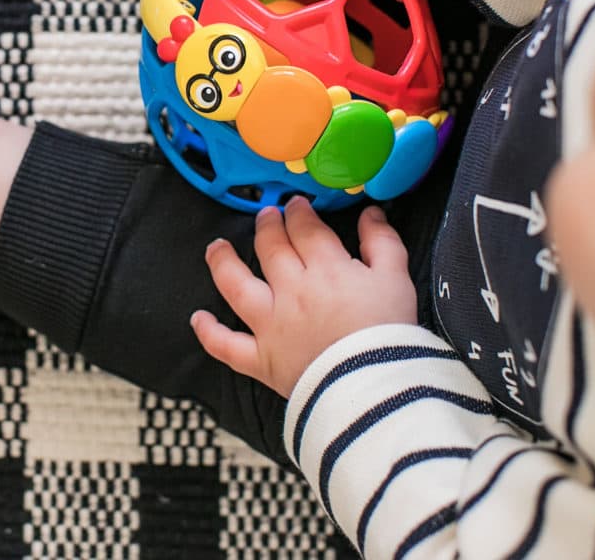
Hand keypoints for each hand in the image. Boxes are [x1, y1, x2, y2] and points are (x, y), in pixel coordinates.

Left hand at [191, 198, 417, 397]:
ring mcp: (271, 325)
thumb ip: (382, 241)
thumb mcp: (396, 279)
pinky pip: (227, 345)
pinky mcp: (262, 360)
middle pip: (271, 248)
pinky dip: (209, 333)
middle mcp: (291, 290)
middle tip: (266, 216)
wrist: (376, 389)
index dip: (299, 211)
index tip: (296, 205)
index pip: (304, 228)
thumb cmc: (388, 335)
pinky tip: (198, 319)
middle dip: (267, 226)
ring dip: (222, 263)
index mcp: (325, 268)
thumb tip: (372, 213)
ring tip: (216, 248)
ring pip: (236, 286)